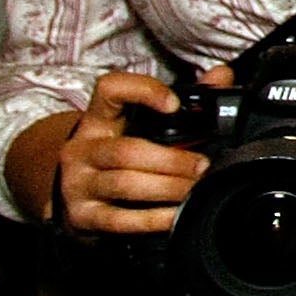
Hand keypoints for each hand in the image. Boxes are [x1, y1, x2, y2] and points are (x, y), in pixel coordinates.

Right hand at [53, 68, 217, 233]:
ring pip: (125, 184)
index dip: (142, 91)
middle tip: (203, 165)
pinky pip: (121, 220)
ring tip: (196, 188)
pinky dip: (154, 219)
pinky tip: (178, 215)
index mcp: (99, 118)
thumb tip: (222, 76)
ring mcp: (78, 184)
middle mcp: (83, 149)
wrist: (72, 194)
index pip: (110, 90)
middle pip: (126, 151)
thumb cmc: (119, 152)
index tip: (175, 103)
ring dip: (167, 188)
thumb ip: (185, 99)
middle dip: (171, 160)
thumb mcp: (140, 124)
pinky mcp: (82, 217)